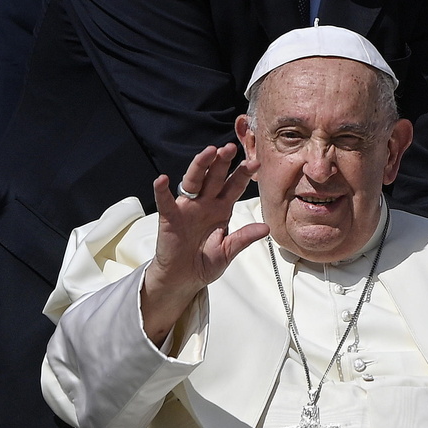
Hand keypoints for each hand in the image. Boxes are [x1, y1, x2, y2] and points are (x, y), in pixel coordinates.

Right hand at [142, 144, 268, 342]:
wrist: (184, 279)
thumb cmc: (204, 263)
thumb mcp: (228, 251)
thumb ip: (244, 238)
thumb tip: (265, 228)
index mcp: (221, 209)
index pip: (233, 187)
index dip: (243, 175)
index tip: (255, 164)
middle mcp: (204, 203)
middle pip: (214, 177)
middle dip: (223, 162)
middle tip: (231, 148)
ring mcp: (187, 208)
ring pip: (193, 181)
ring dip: (200, 166)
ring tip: (208, 152)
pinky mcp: (170, 218)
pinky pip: (165, 202)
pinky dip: (162, 191)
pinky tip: (162, 179)